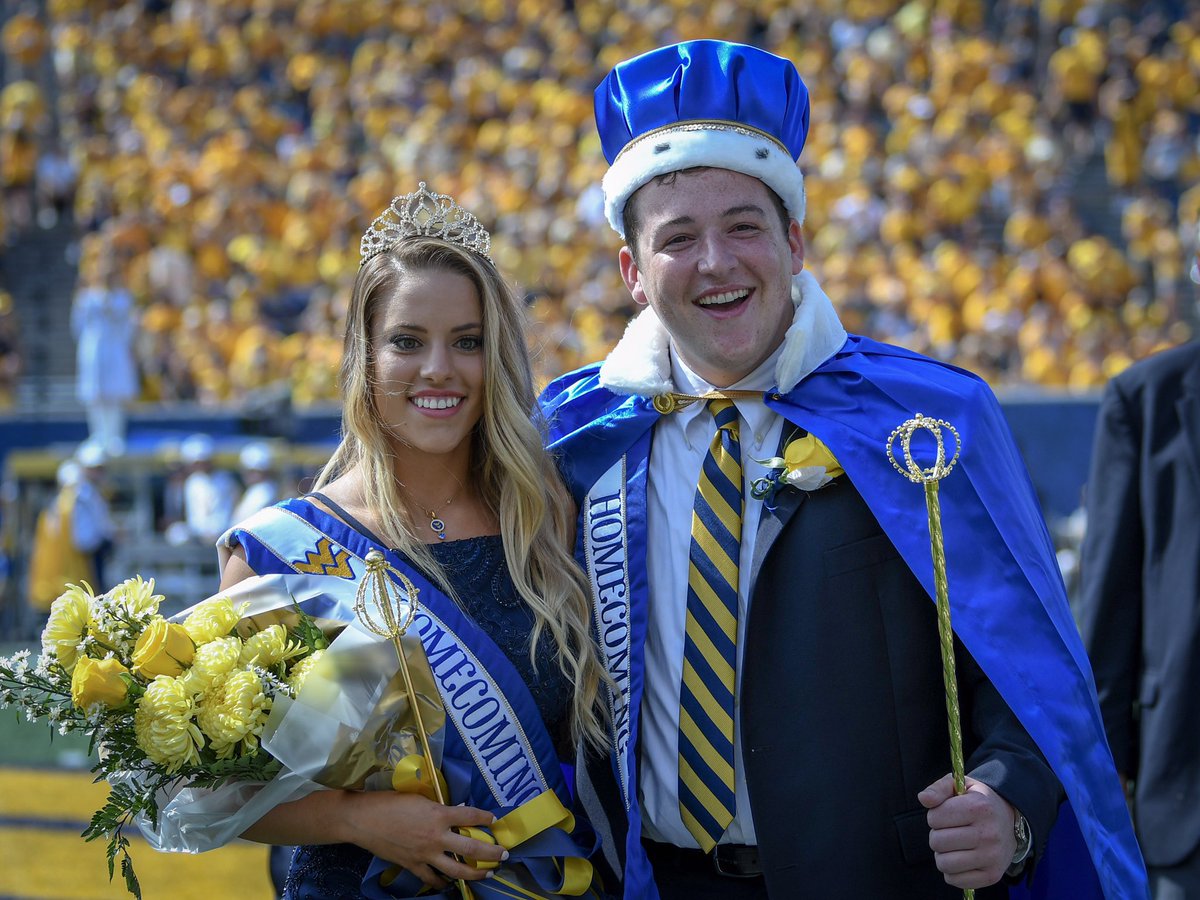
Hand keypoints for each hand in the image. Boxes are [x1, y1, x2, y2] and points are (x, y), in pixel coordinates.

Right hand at [338, 791, 506, 888]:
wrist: (363, 819)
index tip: (494, 820)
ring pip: (457, 869)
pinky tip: (450, 883)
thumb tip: (454, 812)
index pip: (470, 816)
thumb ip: (437, 807)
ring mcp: (425, 854)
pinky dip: (443, 882)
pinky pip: (433, 879)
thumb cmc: (390, 802)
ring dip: (476, 872)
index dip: (485, 818)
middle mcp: (436, 837)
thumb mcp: (419, 798)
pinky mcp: (413, 866)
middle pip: (472, 849)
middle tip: (504, 854)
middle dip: (492, 853)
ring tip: (487, 872)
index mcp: (439, 814)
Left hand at [919, 773, 1017, 889]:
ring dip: (942, 855)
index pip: (935, 817)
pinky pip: (954, 880)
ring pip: (944, 864)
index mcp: (979, 807)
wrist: (1009, 821)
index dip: (935, 816)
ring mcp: (992, 857)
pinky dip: (951, 871)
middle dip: (937, 835)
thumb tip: (923, 798)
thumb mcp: (960, 786)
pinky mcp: (992, 876)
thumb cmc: (977, 802)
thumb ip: (939, 788)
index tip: (947, 814)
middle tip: (950, 831)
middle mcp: (988, 834)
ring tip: (954, 845)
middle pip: (937, 842)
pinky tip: (961, 858)